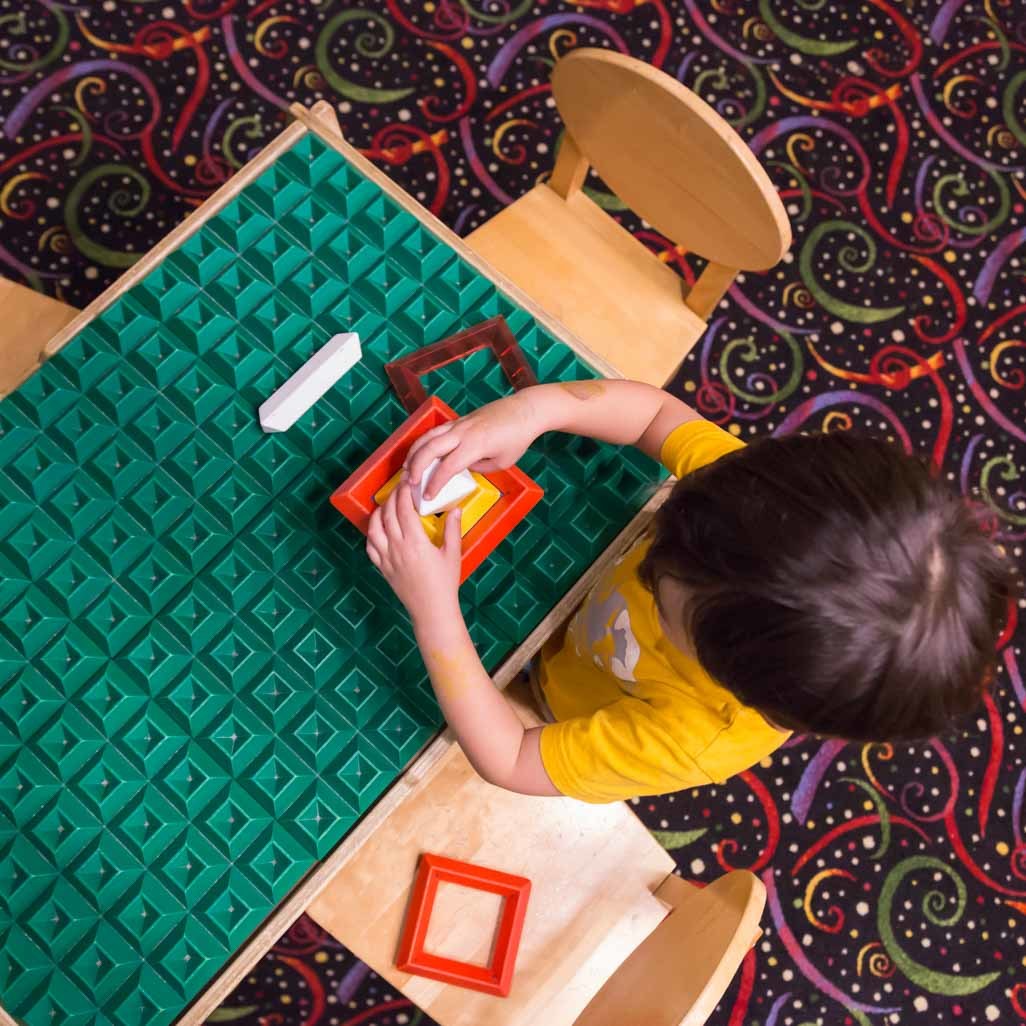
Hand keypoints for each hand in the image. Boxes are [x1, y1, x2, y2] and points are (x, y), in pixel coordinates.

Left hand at [367, 479, 461, 625]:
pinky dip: (371, 533)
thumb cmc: (445, 584)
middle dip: (392, 497)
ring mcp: (387, 558)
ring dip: (379, 512)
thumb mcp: (453, 554)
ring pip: (374, 528)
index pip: (405, 509)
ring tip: (387, 505)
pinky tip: (378, 527)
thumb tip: (454, 509)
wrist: (432, 610)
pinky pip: (370, 546)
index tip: (407, 483)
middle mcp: (398, 548)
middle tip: (399, 488)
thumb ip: (452, 529)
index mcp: (416, 543)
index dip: (404, 493)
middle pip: (388, 515)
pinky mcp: (382, 568)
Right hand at [405, 393, 538, 500]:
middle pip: (430, 448)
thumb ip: (479, 468)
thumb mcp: (502, 462)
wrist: (525, 410)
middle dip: (416, 467)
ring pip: (428, 436)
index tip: (428, 496)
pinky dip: (424, 442)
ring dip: (414, 452)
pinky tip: (419, 453)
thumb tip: (464, 469)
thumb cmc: (518, 437)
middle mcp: (463, 432)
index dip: (435, 484)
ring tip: (406, 468)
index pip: (447, 467)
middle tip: (409, 483)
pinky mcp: (459, 419)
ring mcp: (459, 423)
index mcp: (475, 445)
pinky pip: (435, 431)